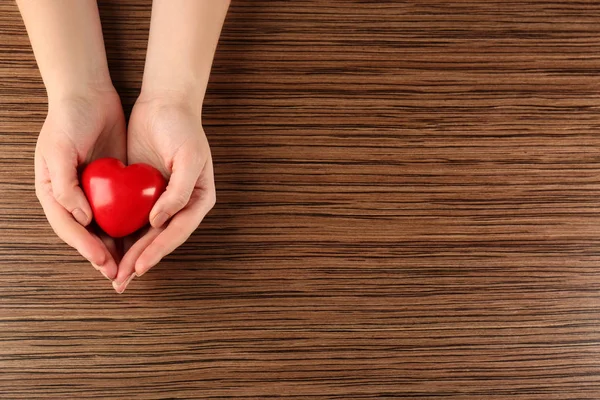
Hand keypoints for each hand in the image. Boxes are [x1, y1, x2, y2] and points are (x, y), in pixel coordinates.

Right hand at [35, 89, 125, 279]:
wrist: (89, 94)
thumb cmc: (68, 119)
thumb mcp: (58, 149)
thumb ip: (64, 184)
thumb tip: (79, 216)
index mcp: (53, 192)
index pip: (70, 228)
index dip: (86, 247)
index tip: (104, 262)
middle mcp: (72, 197)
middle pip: (87, 234)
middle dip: (103, 257)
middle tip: (120, 276)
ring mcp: (92, 191)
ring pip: (105, 227)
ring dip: (118, 248)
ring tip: (132, 267)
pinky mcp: (111, 184)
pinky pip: (121, 211)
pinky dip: (129, 226)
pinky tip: (143, 238)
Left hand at [113, 94, 215, 292]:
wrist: (164, 102)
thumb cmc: (182, 127)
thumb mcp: (189, 157)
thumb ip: (179, 192)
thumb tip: (160, 222)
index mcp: (197, 199)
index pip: (176, 231)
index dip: (158, 250)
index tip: (138, 266)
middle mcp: (181, 204)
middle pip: (160, 239)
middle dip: (140, 260)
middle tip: (121, 280)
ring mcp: (162, 200)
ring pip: (145, 234)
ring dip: (130, 254)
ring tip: (114, 275)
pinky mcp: (144, 193)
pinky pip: (132, 218)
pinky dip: (121, 234)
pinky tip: (108, 246)